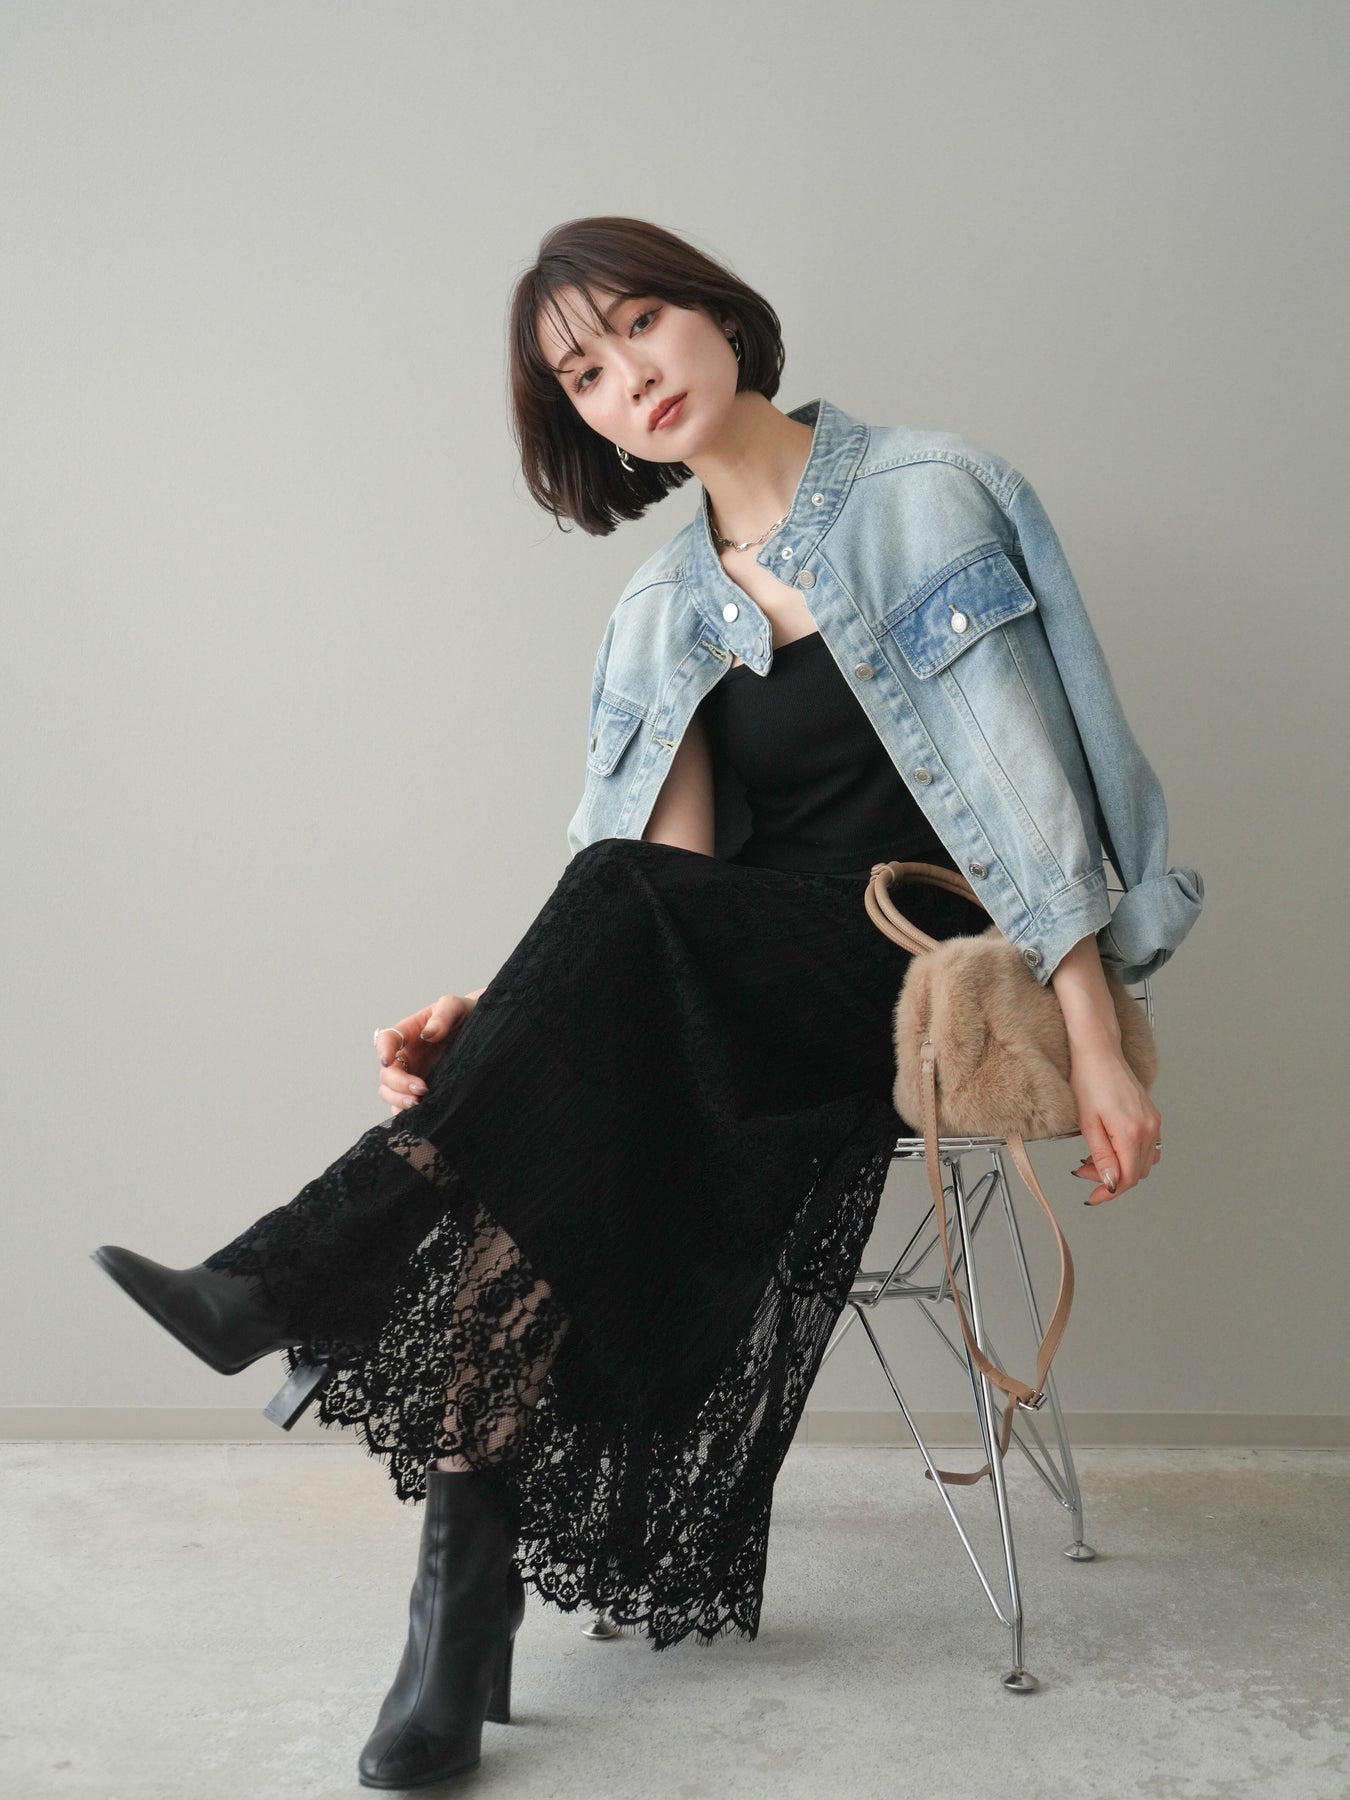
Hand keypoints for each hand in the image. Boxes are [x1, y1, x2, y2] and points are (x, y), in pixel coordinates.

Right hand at [375, 991, 482, 1115]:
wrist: (486, 1033)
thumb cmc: (466, 1015)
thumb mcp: (456, 1007)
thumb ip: (443, 1014)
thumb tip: (429, 1033)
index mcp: (409, 1033)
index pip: (387, 1040)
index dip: (383, 1050)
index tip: (389, 1060)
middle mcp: (407, 1056)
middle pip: (387, 1074)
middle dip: (398, 1084)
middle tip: (420, 1090)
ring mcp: (414, 1075)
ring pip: (391, 1092)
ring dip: (399, 1100)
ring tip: (418, 1104)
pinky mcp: (423, 1092)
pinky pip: (405, 1106)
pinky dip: (407, 1113)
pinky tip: (420, 1114)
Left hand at [1067, 1036, 1161, 1204]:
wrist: (1100, 1052)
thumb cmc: (1089, 1080)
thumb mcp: (1087, 1123)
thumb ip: (1101, 1156)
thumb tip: (1110, 1183)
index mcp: (1131, 1132)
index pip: (1126, 1178)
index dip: (1108, 1192)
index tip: (1092, 1197)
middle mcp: (1149, 1128)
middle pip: (1136, 1173)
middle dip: (1110, 1179)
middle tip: (1084, 1170)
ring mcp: (1153, 1121)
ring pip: (1143, 1162)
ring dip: (1120, 1168)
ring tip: (1093, 1159)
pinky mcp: (1152, 1116)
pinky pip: (1148, 1147)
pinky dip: (1130, 1155)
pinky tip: (1110, 1148)